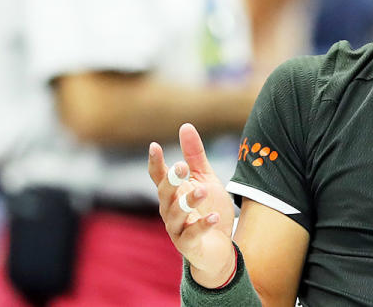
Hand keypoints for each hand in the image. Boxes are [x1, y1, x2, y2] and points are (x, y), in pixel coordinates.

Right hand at [148, 123, 236, 287]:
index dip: (155, 163)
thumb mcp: (204, 179)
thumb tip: (185, 126)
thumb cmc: (207, 210)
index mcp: (172, 194)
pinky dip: (202, 225)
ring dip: (188, 202)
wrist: (218, 247)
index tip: (154, 146)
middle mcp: (169, 211)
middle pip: (165, 194)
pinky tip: (213, 218)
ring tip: (202, 191)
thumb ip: (194, 156)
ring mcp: (177, 229)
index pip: (158, 177)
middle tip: (181, 166)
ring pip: (177, 214)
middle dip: (171, 181)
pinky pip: (192, 235)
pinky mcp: (188, 244)